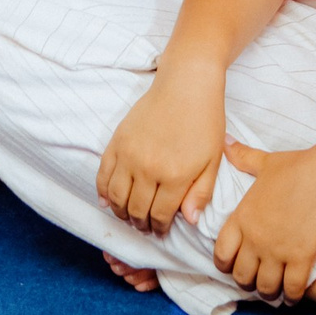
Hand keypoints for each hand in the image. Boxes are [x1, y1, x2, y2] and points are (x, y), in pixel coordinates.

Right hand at [97, 68, 226, 235]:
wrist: (187, 84)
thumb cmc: (205, 120)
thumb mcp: (213, 160)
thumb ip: (201, 192)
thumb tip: (189, 221)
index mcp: (175, 175)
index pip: (160, 215)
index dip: (159, 228)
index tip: (160, 231)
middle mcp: (148, 168)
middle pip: (136, 209)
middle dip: (140, 223)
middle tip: (145, 226)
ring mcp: (129, 154)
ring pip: (116, 197)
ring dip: (120, 211)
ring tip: (129, 215)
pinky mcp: (117, 141)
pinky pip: (103, 174)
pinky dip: (102, 191)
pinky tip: (107, 200)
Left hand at [214, 142, 315, 303]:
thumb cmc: (298, 166)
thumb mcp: (265, 162)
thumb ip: (243, 157)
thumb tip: (227, 143)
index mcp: (243, 217)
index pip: (221, 253)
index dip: (224, 263)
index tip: (232, 264)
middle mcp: (255, 239)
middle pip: (241, 275)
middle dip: (247, 280)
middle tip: (255, 280)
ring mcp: (277, 251)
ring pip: (265, 287)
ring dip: (268, 292)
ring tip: (274, 291)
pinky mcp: (301, 258)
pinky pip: (292, 289)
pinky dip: (291, 297)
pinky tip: (293, 297)